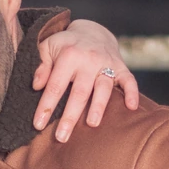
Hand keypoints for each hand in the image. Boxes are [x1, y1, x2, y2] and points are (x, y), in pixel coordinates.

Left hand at [33, 21, 139, 142]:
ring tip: (92, 124)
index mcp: (69, 55)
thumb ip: (41, 65)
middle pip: (80, 92)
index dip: (46, 106)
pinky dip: (132, 93)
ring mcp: (107, 63)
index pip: (56, 85)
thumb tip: (36, 85)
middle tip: (62, 137)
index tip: (38, 125)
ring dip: (98, 107)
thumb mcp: (48, 47)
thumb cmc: (65, 46)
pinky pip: (129, 80)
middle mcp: (89, 59)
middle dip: (70, 116)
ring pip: (103, 88)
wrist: (92, 31)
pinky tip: (131, 108)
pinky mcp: (121, 67)